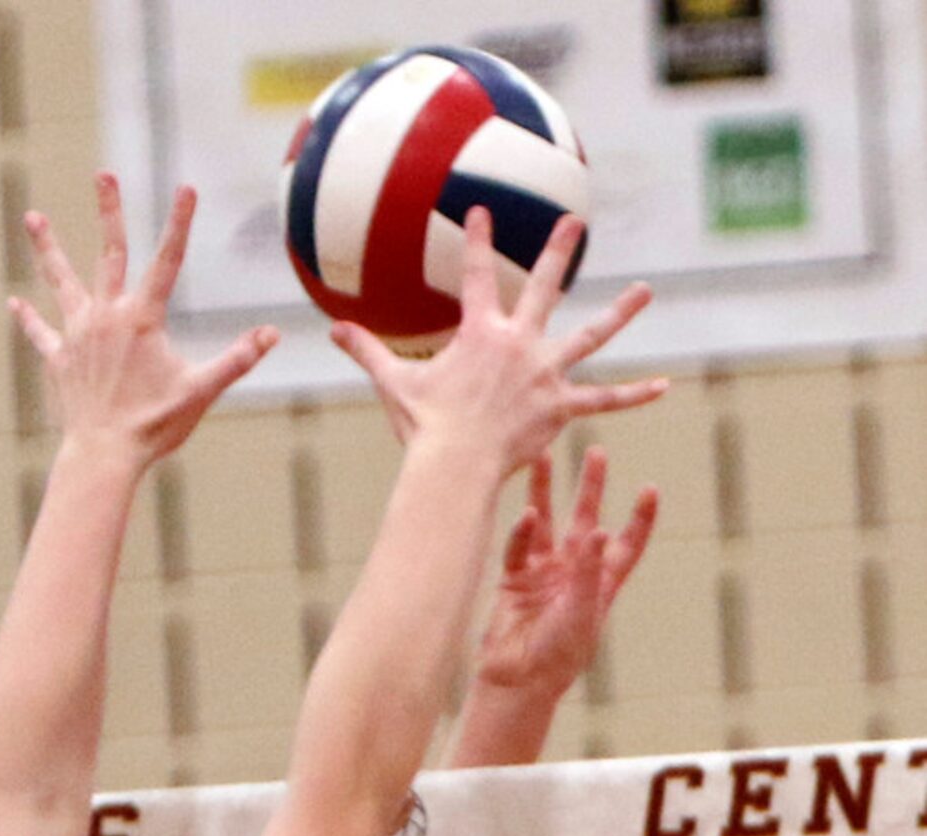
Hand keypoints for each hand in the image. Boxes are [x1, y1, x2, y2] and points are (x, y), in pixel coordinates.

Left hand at [11, 172, 277, 468]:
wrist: (104, 454)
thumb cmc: (154, 426)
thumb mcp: (201, 391)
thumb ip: (237, 360)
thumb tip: (272, 335)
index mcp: (142, 319)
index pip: (167, 260)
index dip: (179, 223)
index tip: (187, 188)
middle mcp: (107, 316)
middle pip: (110, 253)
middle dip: (109, 211)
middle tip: (103, 175)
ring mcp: (79, 335)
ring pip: (62, 281)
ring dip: (48, 249)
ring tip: (34, 218)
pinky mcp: (60, 359)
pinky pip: (42, 333)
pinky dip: (29, 319)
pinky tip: (14, 303)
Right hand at [329, 211, 666, 474]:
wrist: (454, 465)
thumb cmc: (424, 429)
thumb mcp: (393, 385)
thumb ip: (366, 351)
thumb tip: (331, 331)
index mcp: (480, 334)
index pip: (478, 276)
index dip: (479, 241)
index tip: (483, 211)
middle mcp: (519, 344)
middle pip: (544, 288)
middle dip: (557, 250)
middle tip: (574, 221)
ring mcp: (544, 374)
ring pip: (589, 337)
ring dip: (620, 313)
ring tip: (644, 292)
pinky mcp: (560, 407)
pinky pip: (604, 400)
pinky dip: (634, 396)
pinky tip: (664, 386)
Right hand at [476, 447, 657, 698]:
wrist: (519, 680)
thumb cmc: (560, 654)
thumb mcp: (583, 611)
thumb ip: (588, 570)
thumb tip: (597, 529)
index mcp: (601, 582)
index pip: (626, 543)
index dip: (640, 519)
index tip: (650, 490)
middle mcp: (573, 571)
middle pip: (585, 519)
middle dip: (591, 487)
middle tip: (597, 452)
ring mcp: (542, 573)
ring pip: (546, 523)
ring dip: (545, 492)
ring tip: (545, 457)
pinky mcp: (514, 580)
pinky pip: (518, 548)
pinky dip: (520, 532)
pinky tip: (525, 514)